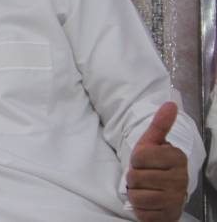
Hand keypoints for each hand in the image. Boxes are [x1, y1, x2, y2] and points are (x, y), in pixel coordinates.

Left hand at [126, 102, 189, 221]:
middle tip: (143, 176)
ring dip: (135, 194)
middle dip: (133, 177)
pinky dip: (140, 209)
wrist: (166, 192)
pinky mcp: (169, 215)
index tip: (144, 161)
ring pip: (138, 197)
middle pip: (135, 177)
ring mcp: (176, 199)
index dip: (136, 159)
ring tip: (144, 189)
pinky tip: (148, 203)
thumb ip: (160, 125)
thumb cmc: (154, 164)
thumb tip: (170, 104)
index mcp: (176, 157)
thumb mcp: (152, 142)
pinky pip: (143, 213)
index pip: (140, 156)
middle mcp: (180, 179)